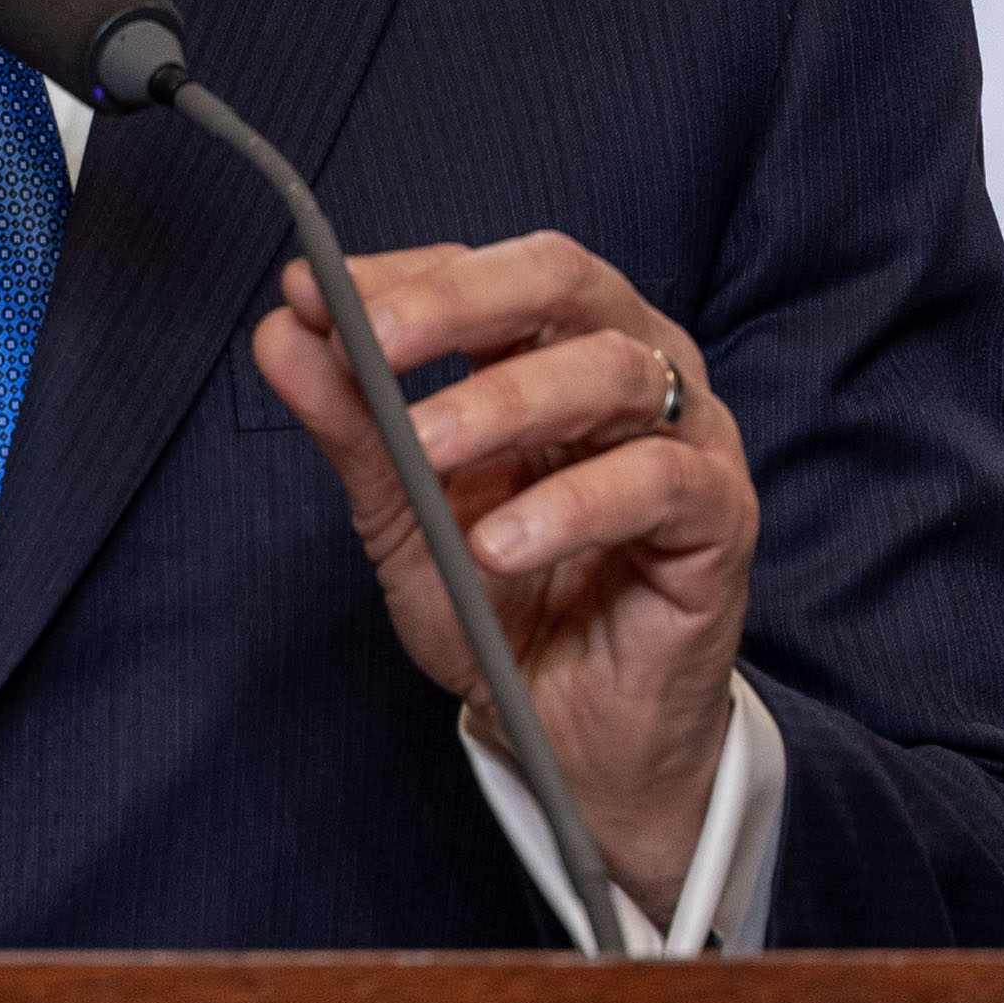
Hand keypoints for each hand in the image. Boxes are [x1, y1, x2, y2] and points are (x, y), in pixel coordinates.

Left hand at [250, 233, 756, 921]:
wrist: (567, 732)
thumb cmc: (499, 603)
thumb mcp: (403, 513)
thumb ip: (352, 422)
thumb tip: (281, 330)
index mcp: (555, 343)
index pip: (482, 270)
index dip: (400, 275)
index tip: (313, 293)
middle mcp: (631, 365)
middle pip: (562, 281)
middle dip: (459, 302)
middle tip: (374, 343)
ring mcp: (688, 435)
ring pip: (612, 371)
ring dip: (507, 403)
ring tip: (425, 450)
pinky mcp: (722, 518)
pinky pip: (660, 482)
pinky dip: (572, 505)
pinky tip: (500, 543)